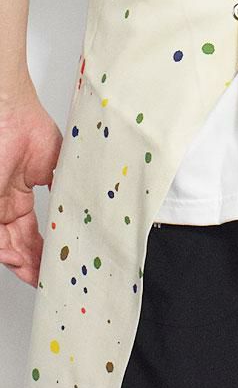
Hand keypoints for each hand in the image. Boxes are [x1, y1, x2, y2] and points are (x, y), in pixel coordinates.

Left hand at [0, 84, 62, 287]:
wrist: (7, 110)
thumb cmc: (27, 125)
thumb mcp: (55, 167)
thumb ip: (61, 190)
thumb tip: (80, 208)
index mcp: (20, 191)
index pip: (30, 229)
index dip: (43, 249)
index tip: (56, 262)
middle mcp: (4, 200)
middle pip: (17, 242)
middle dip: (33, 263)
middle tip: (47, 277)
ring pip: (4, 243)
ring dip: (23, 263)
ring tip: (39, 275)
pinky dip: (7, 252)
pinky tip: (23, 261)